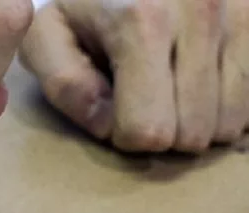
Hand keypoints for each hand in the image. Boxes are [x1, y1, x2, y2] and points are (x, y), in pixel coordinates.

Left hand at [19, 0, 248, 152]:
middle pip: (191, 133)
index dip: (123, 134)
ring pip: (228, 122)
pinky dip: (225, 102)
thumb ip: (64, 84)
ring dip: (196, 120)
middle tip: (142, 99)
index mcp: (141, 22)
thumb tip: (107, 126)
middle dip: (162, 131)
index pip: (148, 130)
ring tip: (169, 88)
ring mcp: (239, 13)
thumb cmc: (83, 0)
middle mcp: (200, 12)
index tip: (112, 110)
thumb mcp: (48, 35)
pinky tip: (198, 82)